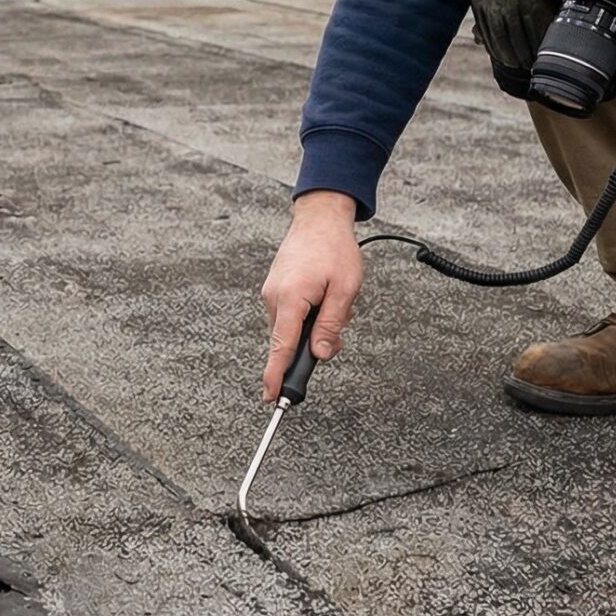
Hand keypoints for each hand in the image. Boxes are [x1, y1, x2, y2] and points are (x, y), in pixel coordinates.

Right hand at [258, 191, 361, 401]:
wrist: (319, 218)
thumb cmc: (335, 249)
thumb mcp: (345, 290)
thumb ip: (330, 325)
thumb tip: (320, 354)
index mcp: (291, 299)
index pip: (281, 347)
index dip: (276, 375)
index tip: (271, 397)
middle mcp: (274, 298)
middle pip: (289, 341)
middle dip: (313, 343)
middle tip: (339, 328)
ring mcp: (271, 293)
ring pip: (291, 328)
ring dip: (313, 326)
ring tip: (334, 303)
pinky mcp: (274, 289)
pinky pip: (289, 315)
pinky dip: (306, 315)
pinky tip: (323, 297)